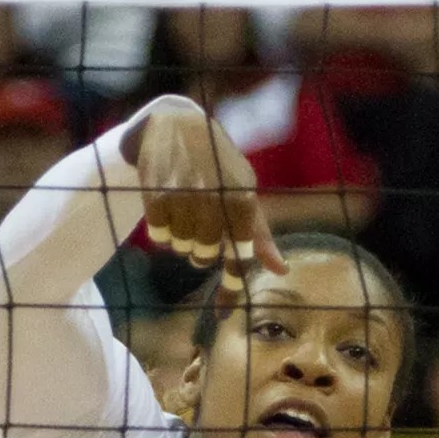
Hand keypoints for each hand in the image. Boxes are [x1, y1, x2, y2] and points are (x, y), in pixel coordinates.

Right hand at [129, 101, 283, 286]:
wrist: (176, 124)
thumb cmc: (218, 164)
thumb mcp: (245, 191)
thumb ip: (259, 234)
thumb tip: (282, 271)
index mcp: (243, 200)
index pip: (238, 255)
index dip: (230, 286)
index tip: (223, 313)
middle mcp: (215, 200)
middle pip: (204, 255)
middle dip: (200, 251)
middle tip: (199, 229)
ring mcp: (185, 197)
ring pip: (180, 247)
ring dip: (180, 239)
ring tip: (183, 210)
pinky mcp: (156, 196)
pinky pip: (159, 236)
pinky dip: (162, 231)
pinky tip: (166, 208)